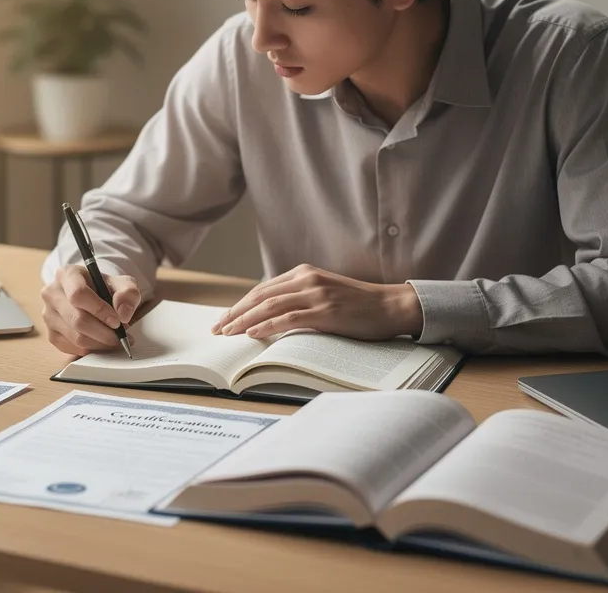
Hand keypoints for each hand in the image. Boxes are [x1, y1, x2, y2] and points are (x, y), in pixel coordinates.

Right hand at [41, 265, 140, 355]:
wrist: (93, 295)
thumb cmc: (105, 288)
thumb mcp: (122, 283)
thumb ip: (128, 293)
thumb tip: (123, 314)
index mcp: (67, 275)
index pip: (78, 294)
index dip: (100, 310)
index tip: (117, 321)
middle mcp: (52, 293)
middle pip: (77, 319)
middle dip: (104, 332)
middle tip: (121, 335)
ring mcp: (48, 315)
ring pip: (76, 337)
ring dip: (100, 342)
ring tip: (115, 338)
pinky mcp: (51, 334)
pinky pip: (72, 348)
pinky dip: (92, 349)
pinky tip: (102, 342)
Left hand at [210, 264, 422, 340]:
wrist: (391, 306)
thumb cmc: (359, 305)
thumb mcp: (325, 293)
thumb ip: (300, 298)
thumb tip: (271, 317)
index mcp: (304, 273)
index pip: (262, 289)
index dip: (239, 304)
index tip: (223, 318)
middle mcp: (307, 279)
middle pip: (260, 295)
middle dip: (234, 312)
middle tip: (217, 328)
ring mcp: (316, 294)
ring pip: (270, 306)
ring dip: (244, 320)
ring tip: (227, 333)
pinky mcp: (326, 311)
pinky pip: (289, 318)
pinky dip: (267, 326)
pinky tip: (252, 334)